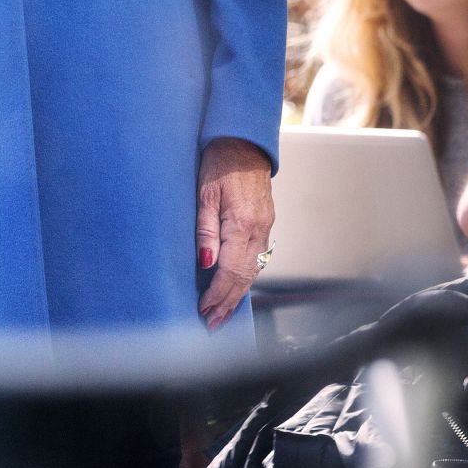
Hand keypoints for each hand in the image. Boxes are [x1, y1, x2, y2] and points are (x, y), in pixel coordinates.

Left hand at [196, 136, 274, 329]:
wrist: (244, 143)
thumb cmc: (219, 163)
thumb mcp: (204, 194)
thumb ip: (205, 230)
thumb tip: (206, 263)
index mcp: (242, 224)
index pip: (230, 271)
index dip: (216, 294)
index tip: (203, 309)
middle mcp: (258, 230)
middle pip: (244, 278)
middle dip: (228, 303)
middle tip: (212, 324)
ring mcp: (265, 228)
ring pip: (253, 271)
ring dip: (237, 295)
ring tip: (222, 313)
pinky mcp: (265, 224)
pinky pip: (257, 259)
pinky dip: (245, 278)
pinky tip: (236, 288)